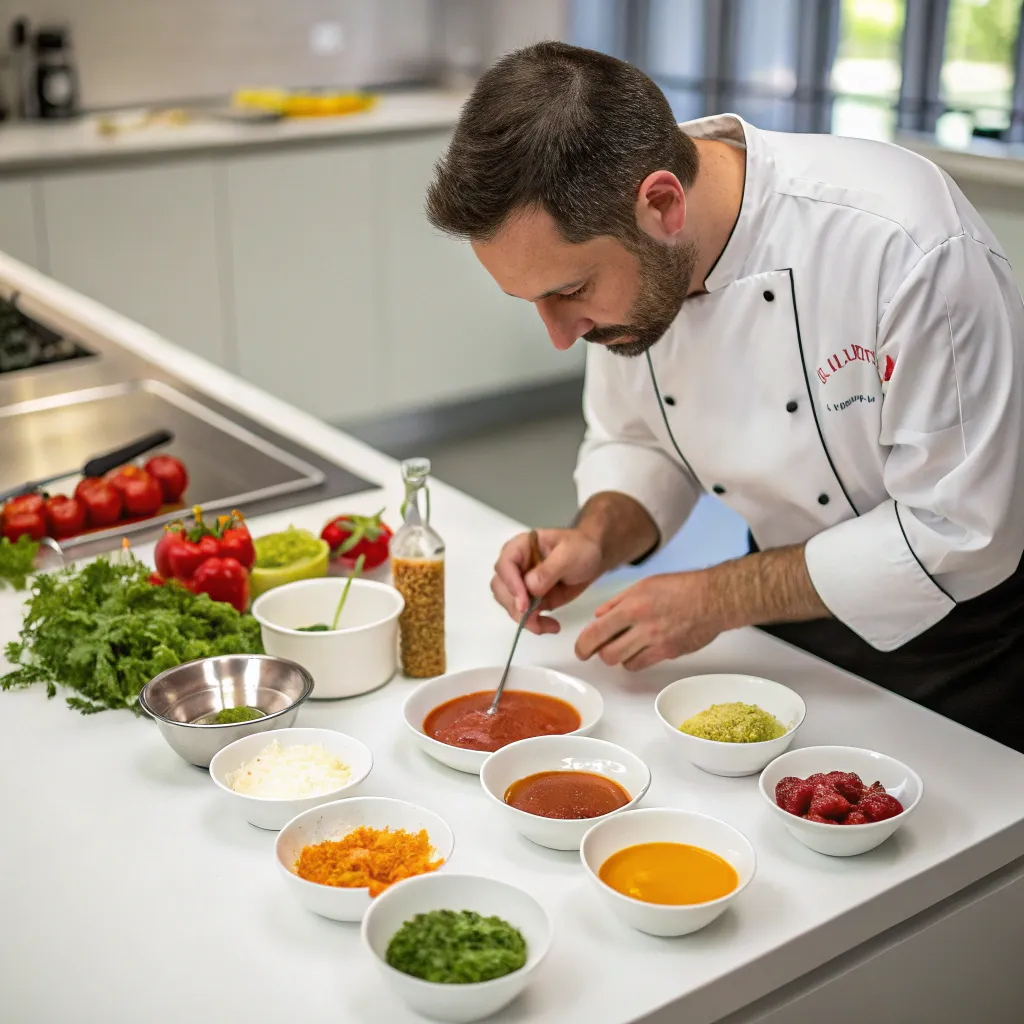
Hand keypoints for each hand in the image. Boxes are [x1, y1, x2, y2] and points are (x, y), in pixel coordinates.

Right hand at [491, 528, 604, 634]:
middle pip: (501, 588)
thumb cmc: (581, 548)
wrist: (594, 558)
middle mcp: (516, 566)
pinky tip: (552, 626)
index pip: (504, 566)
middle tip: (533, 616)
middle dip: (514, 606)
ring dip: (525, 619)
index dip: (511, 585)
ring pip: (510, 605)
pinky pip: (525, 615)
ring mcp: (522, 584)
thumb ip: (548, 570)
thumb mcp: (568, 555)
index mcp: (520, 547)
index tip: (524, 603)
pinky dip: (535, 624)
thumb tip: (530, 587)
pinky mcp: (532, 599)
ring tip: (548, 625)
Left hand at [575, 571, 723, 669]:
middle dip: (600, 653)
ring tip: (624, 644)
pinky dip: (636, 660)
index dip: (583, 645)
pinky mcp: (669, 653)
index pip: (597, 632)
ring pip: (624, 663)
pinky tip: (640, 649)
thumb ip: (617, 602)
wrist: (714, 598)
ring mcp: (657, 643)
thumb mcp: (643, 585)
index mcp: (632, 606)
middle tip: (601, 647)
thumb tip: (598, 617)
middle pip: (608, 654)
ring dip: (619, 656)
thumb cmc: (680, 587)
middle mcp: (643, 627)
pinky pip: (642, 665)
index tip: (580, 650)